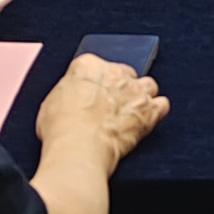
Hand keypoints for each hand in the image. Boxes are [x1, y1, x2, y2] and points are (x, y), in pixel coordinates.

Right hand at [34, 52, 169, 167]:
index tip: (95, 93)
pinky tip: (150, 119)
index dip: (97, 82)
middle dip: (121, 88)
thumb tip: (69, 102)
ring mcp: (134, 91)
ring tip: (133, 111)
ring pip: (148, 84)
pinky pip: (163, 105)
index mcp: (86, 66)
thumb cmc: (61, 130)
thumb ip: (66, 95)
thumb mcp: (50, 104)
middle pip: (125, 73)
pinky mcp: (148, 111)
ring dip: (142, 96)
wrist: (79, 149)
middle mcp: (114, 73)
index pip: (96, 65)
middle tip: (113, 106)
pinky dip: (158, 112)